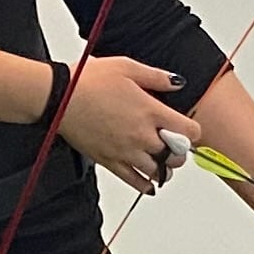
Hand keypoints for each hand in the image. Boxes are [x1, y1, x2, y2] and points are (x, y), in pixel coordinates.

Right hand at [51, 54, 199, 192]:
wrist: (60, 97)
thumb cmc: (88, 81)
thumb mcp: (127, 67)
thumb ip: (156, 77)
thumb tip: (176, 83)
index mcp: (149, 110)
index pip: (188, 131)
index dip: (193, 131)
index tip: (189, 129)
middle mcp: (140, 134)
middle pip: (176, 155)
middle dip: (180, 151)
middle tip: (176, 145)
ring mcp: (125, 151)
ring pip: (158, 172)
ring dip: (165, 168)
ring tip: (162, 161)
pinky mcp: (109, 161)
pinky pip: (134, 182)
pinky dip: (146, 186)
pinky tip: (150, 183)